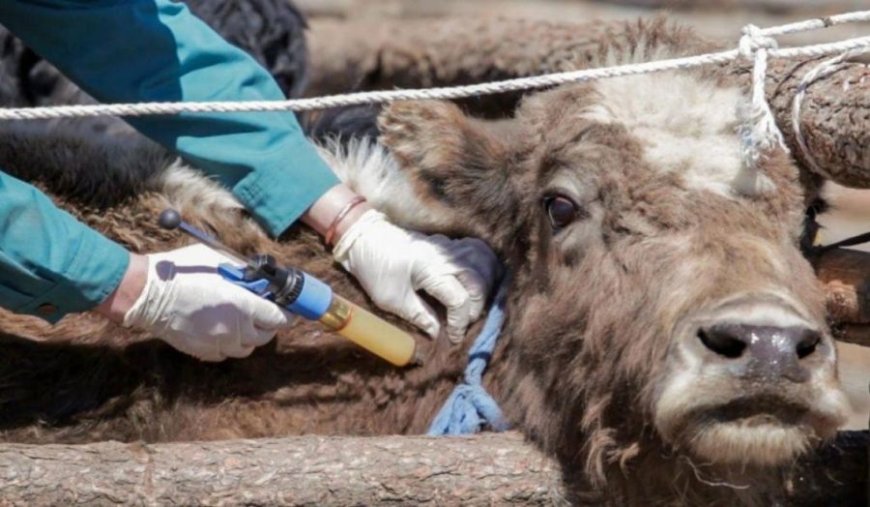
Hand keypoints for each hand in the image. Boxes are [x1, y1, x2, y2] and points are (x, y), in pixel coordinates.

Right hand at [107, 244, 291, 360]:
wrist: (147, 293)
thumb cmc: (182, 271)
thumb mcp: (218, 260)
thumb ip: (243, 272)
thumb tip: (259, 277)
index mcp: (242, 306)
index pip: (278, 318)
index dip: (286, 313)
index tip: (287, 308)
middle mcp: (234, 329)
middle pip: (265, 336)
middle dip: (269, 324)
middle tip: (264, 312)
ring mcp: (217, 343)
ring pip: (246, 348)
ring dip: (250, 336)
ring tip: (243, 322)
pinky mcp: (201, 352)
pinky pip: (225, 353)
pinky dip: (229, 344)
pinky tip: (223, 330)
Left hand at [333, 209, 498, 341]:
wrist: (364, 237)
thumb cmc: (374, 269)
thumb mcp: (391, 300)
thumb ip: (419, 317)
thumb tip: (439, 333)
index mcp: (430, 270)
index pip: (459, 300)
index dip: (460, 323)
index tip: (453, 337)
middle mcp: (444, 256)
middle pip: (478, 282)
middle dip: (476, 307)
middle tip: (463, 322)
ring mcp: (448, 246)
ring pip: (484, 262)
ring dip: (485, 285)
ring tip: (474, 303)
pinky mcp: (447, 243)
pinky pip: (477, 250)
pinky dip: (483, 266)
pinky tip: (477, 280)